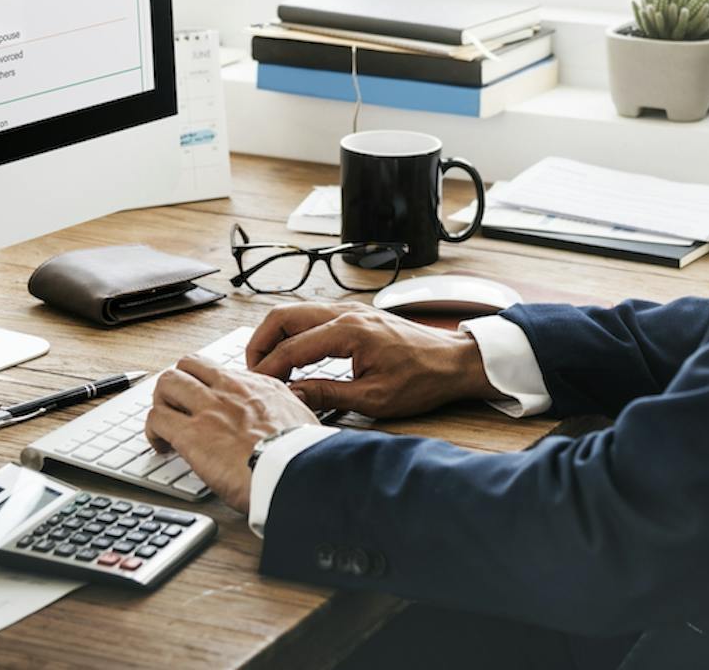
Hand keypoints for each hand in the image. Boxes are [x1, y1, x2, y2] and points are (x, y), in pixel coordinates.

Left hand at [145, 355, 318, 512]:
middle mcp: (230, 389)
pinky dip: (152, 431)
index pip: (218, 370)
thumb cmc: (302, 455)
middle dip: (177, 384)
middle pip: (188, 365)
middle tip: (177, 407)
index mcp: (257, 385)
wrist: (296, 472)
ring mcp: (208, 408)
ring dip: (161, 403)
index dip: (205, 384)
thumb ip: (285, 411)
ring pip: (167, 383)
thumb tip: (285, 417)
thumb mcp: (301, 418)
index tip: (204, 401)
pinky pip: (156, 418)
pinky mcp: (191, 434)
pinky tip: (161, 446)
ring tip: (164, 425)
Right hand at [247, 302, 498, 417]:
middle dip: (260, 343)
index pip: (292, 347)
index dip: (268, 369)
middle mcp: (344, 312)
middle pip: (283, 316)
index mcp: (348, 331)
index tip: (256, 387)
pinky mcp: (354, 315)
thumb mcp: (374, 398)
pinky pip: (311, 317)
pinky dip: (293, 333)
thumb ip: (328, 395)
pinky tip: (293, 356)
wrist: (454, 362)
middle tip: (253, 372)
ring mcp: (349, 310)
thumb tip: (292, 395)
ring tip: (268, 366)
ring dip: (275, 336)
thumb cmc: (422, 380)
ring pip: (295, 312)